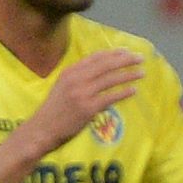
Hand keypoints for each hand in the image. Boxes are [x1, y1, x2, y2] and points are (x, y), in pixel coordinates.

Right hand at [28, 49, 143, 149]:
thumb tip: (99, 72)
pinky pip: (110, 97)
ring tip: (141, 72)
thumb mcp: (62, 87)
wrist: (41, 130)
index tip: (126, 52)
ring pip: (111, 79)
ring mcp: (82, 94)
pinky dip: (123, 92)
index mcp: (70, 72)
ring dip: (128, 74)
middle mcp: (76, 79)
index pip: (96, 57)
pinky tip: (133, 90)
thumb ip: (78, 78)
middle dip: (125, 60)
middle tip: (140, 58)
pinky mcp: (88, 109)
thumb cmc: (53, 112)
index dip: (113, 53)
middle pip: (106, 65)